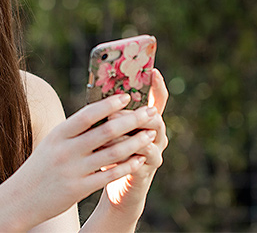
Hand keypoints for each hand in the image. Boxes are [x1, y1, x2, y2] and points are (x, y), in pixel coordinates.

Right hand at [10, 93, 159, 225]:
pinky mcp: (79, 189)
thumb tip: (99, 113)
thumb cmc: (40, 167)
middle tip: (150, 112)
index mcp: (59, 134)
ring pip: (112, 153)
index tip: (127, 96)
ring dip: (135, 142)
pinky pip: (109, 175)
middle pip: (106, 131)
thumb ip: (73, 131)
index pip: (88, 113)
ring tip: (151, 134)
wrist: (20, 199)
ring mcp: (73, 170)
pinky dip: (128, 166)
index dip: (109, 104)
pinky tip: (140, 159)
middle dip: (132, 120)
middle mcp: (66, 150)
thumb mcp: (51, 143)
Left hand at [104, 68, 168, 211]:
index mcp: (148, 121)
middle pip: (155, 117)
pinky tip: (108, 152)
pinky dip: (124, 154)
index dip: (158, 85)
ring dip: (126, 134)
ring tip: (108, 131)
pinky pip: (139, 159)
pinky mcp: (146, 170)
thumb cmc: (110, 151)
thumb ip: (110, 113)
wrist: (115, 186)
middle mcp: (156, 134)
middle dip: (135, 113)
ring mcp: (154, 152)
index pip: (158, 99)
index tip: (153, 70)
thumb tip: (98, 90)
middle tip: (114, 113)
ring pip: (147, 138)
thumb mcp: (110, 129)